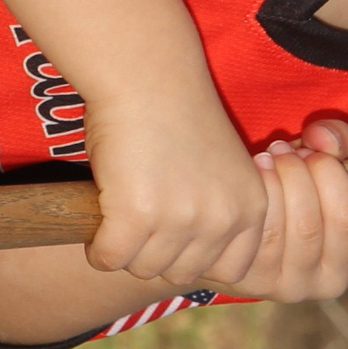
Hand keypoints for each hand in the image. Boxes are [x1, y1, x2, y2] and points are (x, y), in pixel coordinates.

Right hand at [81, 88, 270, 286]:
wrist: (147, 74)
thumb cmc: (175, 114)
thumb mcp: (217, 170)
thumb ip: (213, 213)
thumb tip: (182, 264)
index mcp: (251, 207)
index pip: (232, 271)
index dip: (197, 259)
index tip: (175, 240)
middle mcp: (223, 219)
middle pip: (179, 274)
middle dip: (153, 256)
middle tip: (135, 226)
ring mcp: (181, 220)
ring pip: (142, 268)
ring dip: (124, 250)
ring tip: (115, 217)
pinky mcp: (136, 216)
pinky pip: (109, 258)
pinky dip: (97, 248)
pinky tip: (96, 224)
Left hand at [218, 117, 347, 302]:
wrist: (226, 223)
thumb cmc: (288, 187)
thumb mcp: (319, 162)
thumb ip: (334, 141)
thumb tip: (324, 139)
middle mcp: (335, 280)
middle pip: (347, 217)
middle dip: (323, 169)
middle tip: (300, 151)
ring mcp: (293, 286)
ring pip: (305, 223)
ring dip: (290, 174)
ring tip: (275, 154)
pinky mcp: (253, 280)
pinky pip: (267, 230)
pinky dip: (263, 189)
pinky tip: (255, 171)